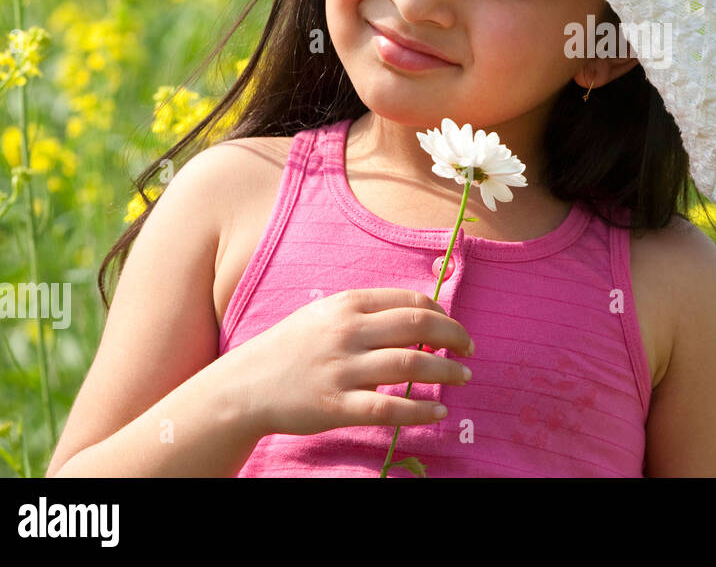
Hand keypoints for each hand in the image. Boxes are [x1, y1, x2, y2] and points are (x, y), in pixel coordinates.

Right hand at [226, 287, 473, 436]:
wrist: (245, 386)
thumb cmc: (294, 348)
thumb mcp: (327, 315)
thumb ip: (369, 312)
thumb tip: (422, 317)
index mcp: (349, 304)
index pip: (412, 303)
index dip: (443, 316)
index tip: (455, 330)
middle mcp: (348, 332)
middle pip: (419, 328)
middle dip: (454, 338)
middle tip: (469, 351)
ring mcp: (342, 369)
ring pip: (411, 366)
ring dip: (446, 372)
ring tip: (463, 378)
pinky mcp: (336, 406)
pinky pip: (389, 409)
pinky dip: (421, 411)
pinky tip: (439, 412)